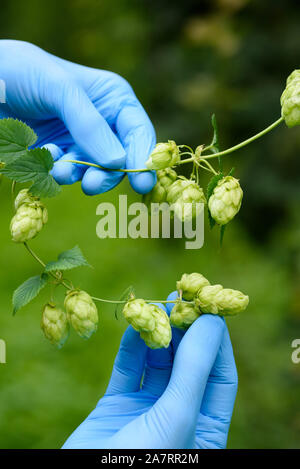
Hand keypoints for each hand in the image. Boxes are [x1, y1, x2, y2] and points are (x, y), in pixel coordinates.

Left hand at [0, 40, 155, 194]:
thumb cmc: (23, 72)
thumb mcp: (59, 88)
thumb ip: (88, 123)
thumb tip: (118, 162)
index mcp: (112, 99)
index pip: (138, 131)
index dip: (143, 157)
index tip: (142, 182)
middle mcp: (102, 123)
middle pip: (120, 159)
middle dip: (107, 174)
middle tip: (92, 185)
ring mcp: (80, 141)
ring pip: (94, 171)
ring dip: (77, 174)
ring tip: (58, 170)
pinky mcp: (59, 155)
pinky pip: (69, 174)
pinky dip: (57, 172)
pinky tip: (44, 157)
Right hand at [62, 292, 237, 448]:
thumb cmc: (143, 464)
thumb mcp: (178, 417)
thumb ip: (194, 370)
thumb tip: (212, 323)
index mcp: (204, 427)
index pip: (220, 376)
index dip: (216, 341)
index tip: (210, 308)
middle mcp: (178, 416)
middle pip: (188, 364)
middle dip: (186, 331)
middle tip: (181, 297)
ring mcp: (146, 410)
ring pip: (157, 362)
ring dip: (158, 334)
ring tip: (157, 305)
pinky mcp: (116, 405)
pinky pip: (127, 369)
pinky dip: (131, 346)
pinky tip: (135, 323)